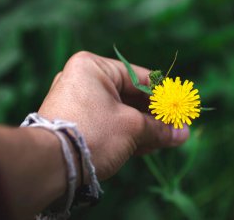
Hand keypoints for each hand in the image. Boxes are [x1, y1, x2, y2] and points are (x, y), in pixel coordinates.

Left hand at [38, 51, 188, 180]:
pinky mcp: (76, 120)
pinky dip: (128, 132)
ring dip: (144, 127)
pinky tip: (147, 146)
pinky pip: (109, 122)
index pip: (141, 78)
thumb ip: (160, 128)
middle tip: (176, 127)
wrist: (50, 165)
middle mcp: (83, 79)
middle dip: (155, 115)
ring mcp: (78, 101)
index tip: (181, 108)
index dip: (165, 95)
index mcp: (94, 67)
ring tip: (165, 139)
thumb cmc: (94, 134)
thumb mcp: (132, 128)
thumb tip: (183, 134)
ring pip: (121, 111)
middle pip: (131, 96)